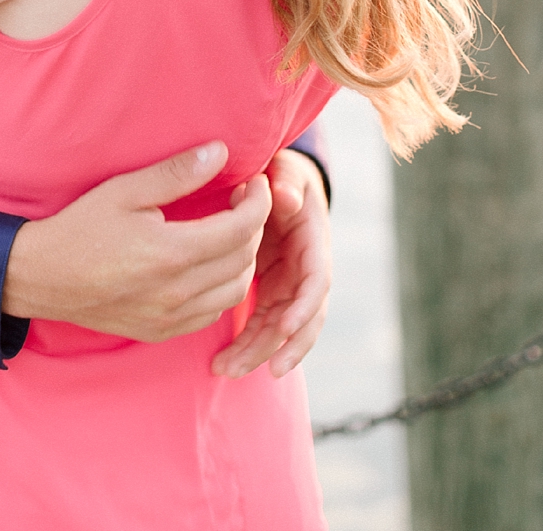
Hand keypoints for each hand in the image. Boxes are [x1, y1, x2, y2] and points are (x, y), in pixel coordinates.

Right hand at [2, 142, 272, 341]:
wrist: (37, 278)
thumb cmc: (79, 228)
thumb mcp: (124, 190)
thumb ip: (176, 173)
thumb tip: (221, 152)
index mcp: (171, 254)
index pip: (243, 227)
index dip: (259, 200)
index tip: (253, 181)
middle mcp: (176, 292)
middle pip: (245, 257)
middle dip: (255, 224)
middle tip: (242, 200)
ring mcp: (169, 317)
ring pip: (236, 289)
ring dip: (244, 258)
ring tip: (230, 230)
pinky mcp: (160, 331)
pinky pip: (213, 313)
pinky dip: (223, 286)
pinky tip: (210, 263)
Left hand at [211, 149, 331, 378]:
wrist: (276, 183)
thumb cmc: (280, 175)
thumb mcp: (287, 172)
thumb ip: (286, 182)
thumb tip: (284, 197)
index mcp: (314, 241)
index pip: (317, 279)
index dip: (304, 306)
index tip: (285, 326)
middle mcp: (307, 269)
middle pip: (302, 316)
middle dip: (281, 345)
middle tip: (256, 368)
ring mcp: (290, 284)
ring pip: (281, 329)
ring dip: (259, 352)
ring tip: (227, 371)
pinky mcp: (271, 292)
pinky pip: (263, 325)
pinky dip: (248, 344)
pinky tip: (225, 363)